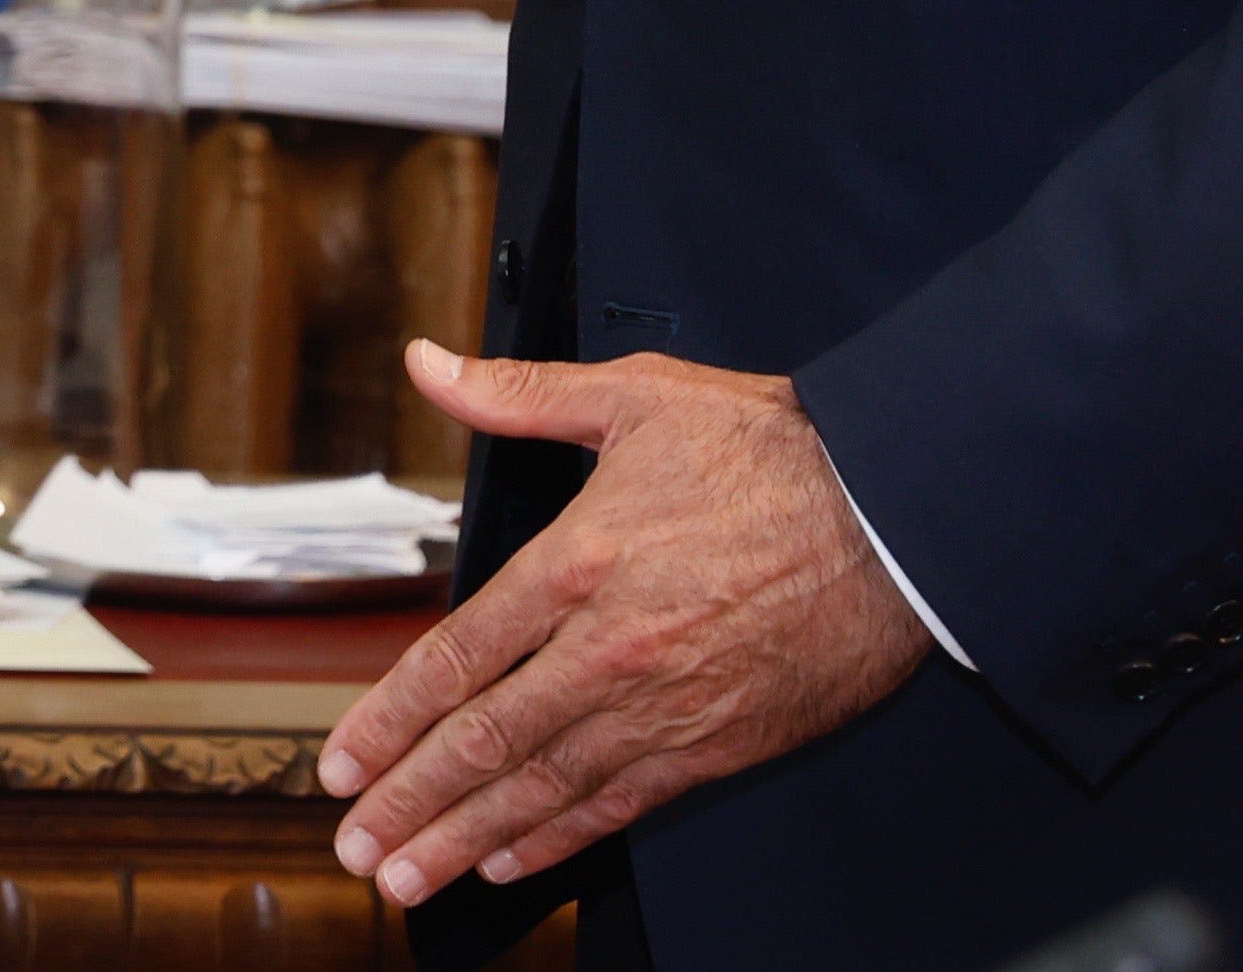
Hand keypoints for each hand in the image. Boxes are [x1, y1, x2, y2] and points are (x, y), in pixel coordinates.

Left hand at [314, 342, 930, 907]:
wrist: (901, 516)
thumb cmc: (777, 451)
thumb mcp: (637, 395)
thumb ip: (520, 393)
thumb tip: (431, 364)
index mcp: (577, 561)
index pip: (456, 659)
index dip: (389, 719)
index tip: (340, 762)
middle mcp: (609, 647)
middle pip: (485, 741)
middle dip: (411, 802)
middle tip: (355, 847)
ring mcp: (665, 705)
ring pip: (544, 787)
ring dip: (466, 836)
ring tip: (409, 877)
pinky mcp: (720, 743)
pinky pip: (622, 802)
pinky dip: (560, 837)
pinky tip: (512, 858)